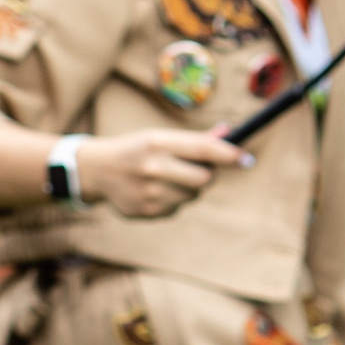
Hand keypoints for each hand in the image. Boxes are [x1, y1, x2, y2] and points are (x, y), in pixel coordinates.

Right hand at [76, 129, 251, 217]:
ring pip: (192, 195)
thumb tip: (229, 133)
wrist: (97, 171)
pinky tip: (153, 191)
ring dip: (188, 188)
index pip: (203, 149)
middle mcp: (153, 167)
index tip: (247, 160)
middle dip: (206, 175)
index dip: (230, 155)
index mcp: (157, 143)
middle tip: (196, 169)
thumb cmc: (137, 149)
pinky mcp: (146, 211)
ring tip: (166, 179)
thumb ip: (194, 139)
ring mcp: (148, 192)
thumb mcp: (160, 137)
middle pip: (204, 179)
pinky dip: (172, 200)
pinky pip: (176, 208)